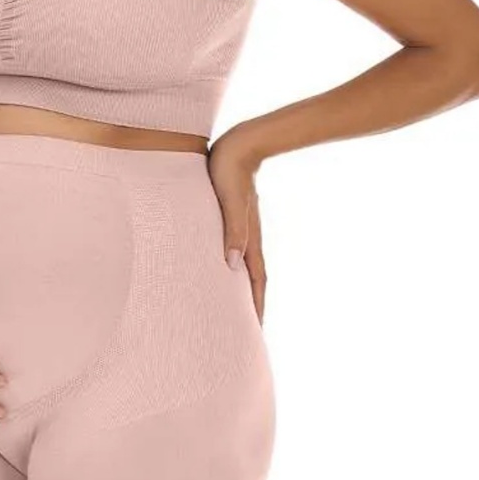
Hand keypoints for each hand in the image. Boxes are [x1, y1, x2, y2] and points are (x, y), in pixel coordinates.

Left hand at [208, 128, 267, 324]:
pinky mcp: (234, 221)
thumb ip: (233, 230)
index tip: (254, 333)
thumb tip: (231, 265)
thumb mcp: (230, 201)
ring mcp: (243, 230)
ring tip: (234, 312)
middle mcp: (249, 239)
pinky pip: (235, 253)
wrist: (239, 145)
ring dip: (241, 292)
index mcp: (250, 239)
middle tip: (246, 334)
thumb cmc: (229, 171)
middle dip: (251, 309)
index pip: (255, 283)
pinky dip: (232, 270)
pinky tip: (223, 273)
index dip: (255, 309)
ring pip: (243, 269)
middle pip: (252, 282)